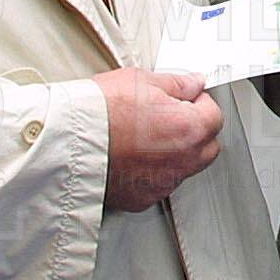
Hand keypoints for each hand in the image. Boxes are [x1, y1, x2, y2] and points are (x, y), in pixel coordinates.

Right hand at [97, 68, 224, 211]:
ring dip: (174, 153)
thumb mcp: (141, 81)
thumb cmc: (100, 110)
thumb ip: (177, 84)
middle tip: (169, 117)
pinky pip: (158, 185)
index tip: (184, 99)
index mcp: (189, 129)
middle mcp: (182, 161)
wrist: (66, 141)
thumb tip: (194, 84)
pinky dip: (151, 173)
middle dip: (194, 131)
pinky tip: (132, 157)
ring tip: (144, 137)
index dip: (199, 104)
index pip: (214, 116)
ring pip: (184, 168)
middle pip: (206, 146)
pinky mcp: (142, 199)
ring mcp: (163, 183)